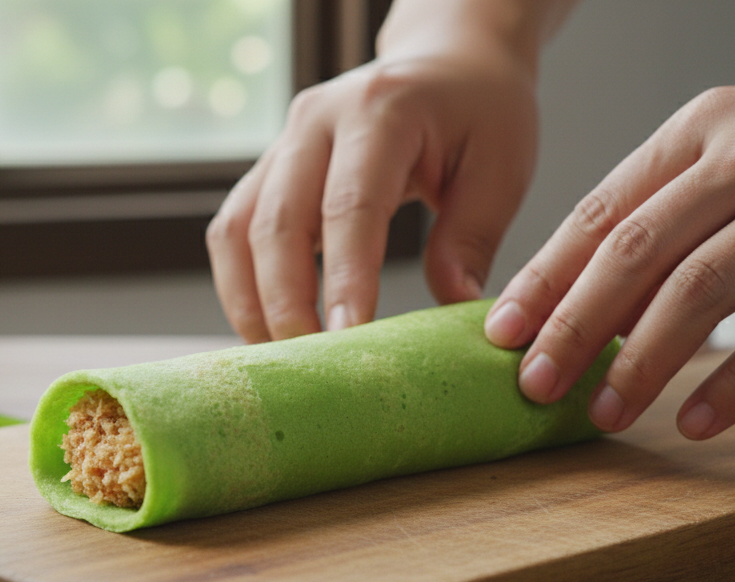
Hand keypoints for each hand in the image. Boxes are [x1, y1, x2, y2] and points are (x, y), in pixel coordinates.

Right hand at [206, 0, 568, 342]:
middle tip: (312, 367)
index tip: (349, 339)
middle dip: (287, 303)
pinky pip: (234, 231)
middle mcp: (315, 121)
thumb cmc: (480, 111)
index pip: (350, 205)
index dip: (344, 277)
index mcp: (380, 111)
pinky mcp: (269, 170)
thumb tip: (452, 310)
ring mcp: (283, 144)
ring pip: (237, 229)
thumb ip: (472, 237)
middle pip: (276, 222)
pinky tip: (270, 327)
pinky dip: (244, 285)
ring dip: (252, 301)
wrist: (448, 61)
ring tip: (282, 359)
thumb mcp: (501, 166)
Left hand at [485, 34, 734, 438]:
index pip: (601, 212)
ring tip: (604, 411)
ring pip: (704, 290)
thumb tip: (591, 299)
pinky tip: (697, 418)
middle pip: (637, 252)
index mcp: (701, 127)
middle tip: (534, 384)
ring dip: (643, 361)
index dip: (545, 279)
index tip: (501, 332)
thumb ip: (671, 209)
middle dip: (574, 327)